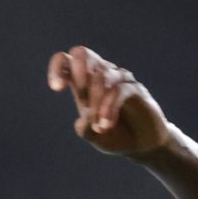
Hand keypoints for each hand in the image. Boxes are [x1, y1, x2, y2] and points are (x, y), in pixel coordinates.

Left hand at [47, 46, 171, 157]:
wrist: (140, 145)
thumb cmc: (113, 136)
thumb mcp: (93, 136)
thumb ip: (84, 128)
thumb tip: (85, 117)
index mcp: (82, 83)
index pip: (65, 61)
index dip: (57, 68)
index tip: (57, 88)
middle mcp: (99, 75)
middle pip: (82, 53)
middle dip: (78, 70)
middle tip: (81, 95)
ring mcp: (119, 78)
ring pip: (101, 76)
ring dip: (96, 103)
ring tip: (99, 128)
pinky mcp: (135, 87)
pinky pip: (119, 89)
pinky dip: (109, 108)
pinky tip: (106, 125)